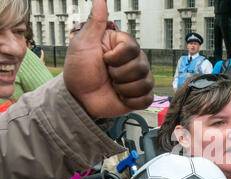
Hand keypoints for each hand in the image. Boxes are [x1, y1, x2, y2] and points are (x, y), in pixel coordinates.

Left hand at [63, 0, 153, 117]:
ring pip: (144, 83)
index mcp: (123, 47)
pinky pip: (146, 98)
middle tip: (107, 75)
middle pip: (141, 66)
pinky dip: (131, 100)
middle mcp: (135, 61)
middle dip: (119, 74)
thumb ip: (95, 22)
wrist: (80, 98)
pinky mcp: (141, 96)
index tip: (104, 59)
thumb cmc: (79, 70)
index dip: (116, 57)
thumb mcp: (83, 44)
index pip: (132, 48)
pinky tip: (121, 97)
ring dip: (123, 88)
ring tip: (113, 86)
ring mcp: (139, 79)